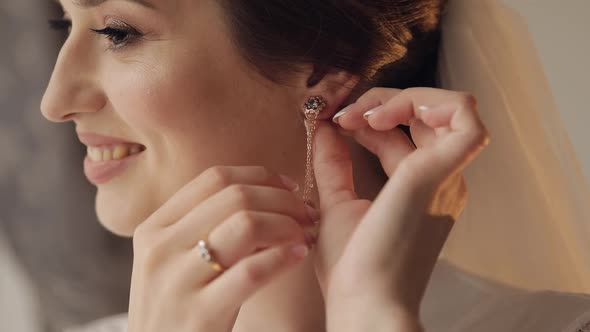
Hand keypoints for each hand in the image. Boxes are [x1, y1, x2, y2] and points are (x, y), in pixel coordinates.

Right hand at [127, 166, 315, 331]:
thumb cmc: (175, 309)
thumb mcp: (172, 261)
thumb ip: (202, 226)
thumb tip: (265, 195)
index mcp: (154, 228)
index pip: (214, 178)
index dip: (260, 176)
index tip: (288, 185)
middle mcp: (161, 248)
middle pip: (235, 197)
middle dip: (282, 200)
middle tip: (306, 213)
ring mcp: (178, 281)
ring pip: (246, 225)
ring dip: (287, 225)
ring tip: (305, 234)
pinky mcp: (200, 314)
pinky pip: (253, 271)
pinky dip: (283, 257)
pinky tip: (298, 255)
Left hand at [312, 87, 489, 330]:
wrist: (365, 302)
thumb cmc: (353, 268)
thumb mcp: (336, 205)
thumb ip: (334, 165)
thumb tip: (324, 129)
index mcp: (422, 187)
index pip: (406, 135)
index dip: (371, 116)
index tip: (333, 120)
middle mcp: (442, 178)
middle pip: (429, 115)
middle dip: (383, 100)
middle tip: (342, 113)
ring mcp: (447, 174)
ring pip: (452, 107)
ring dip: (403, 97)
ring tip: (361, 114)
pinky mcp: (441, 171)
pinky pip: (464, 115)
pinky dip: (425, 101)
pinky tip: (378, 117)